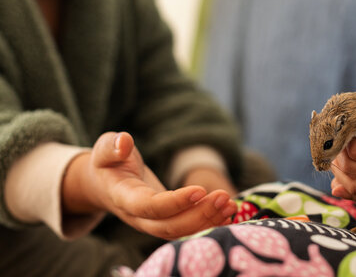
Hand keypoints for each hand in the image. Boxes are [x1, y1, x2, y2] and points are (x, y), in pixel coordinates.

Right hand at [62, 132, 236, 239]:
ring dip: (208, 221)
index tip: (200, 190)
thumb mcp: (105, 149)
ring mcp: (152, 224)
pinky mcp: (166, 222)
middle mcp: (138, 218)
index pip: (149, 207)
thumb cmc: (109, 162)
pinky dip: (209, 224)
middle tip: (224, 198)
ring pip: (181, 232)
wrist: (105, 184)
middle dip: (199, 215)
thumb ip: (112, 146)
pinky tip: (229, 213)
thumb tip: (124, 142)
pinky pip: (187, 230)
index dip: (174, 203)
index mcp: (123, 198)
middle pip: (169, 226)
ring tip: (231, 205)